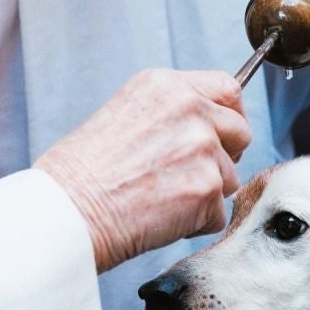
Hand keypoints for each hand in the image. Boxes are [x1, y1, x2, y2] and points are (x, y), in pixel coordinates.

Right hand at [36, 70, 250, 271]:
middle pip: (240, 132)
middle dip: (224, 156)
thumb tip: (205, 127)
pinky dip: (196, 223)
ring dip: (205, 193)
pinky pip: (218, 213)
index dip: (229, 115)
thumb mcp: (124, 114)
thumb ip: (170, 113)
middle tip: (189, 174)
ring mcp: (203, 149)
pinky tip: (161, 219)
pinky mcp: (206, 189)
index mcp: (167, 86)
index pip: (228, 88)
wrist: (68, 210)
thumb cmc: (80, 172)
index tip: (221, 133)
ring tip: (160, 199)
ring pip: (230, 177)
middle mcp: (191, 110)